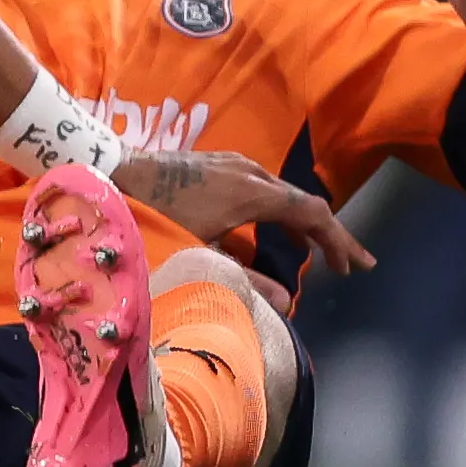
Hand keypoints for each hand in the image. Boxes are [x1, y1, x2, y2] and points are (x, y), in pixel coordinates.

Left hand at [111, 149, 374, 280]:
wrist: (108, 175)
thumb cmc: (152, 220)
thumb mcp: (199, 256)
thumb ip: (244, 279)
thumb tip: (287, 303)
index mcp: (253, 193)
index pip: (313, 214)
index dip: (339, 241)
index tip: (357, 266)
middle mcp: (249, 172)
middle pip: (301, 203)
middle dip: (327, 235)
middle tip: (346, 265)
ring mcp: (231, 164)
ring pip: (280, 195)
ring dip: (299, 224)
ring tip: (313, 254)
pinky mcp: (214, 163)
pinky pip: (259, 188)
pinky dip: (275, 213)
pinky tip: (270, 233)